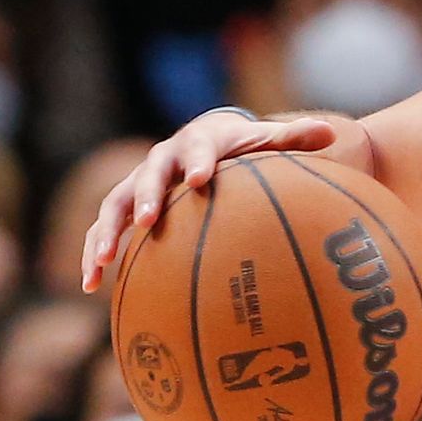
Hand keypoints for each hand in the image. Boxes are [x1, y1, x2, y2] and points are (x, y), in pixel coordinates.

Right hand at [80, 110, 336, 292]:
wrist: (204, 139)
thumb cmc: (240, 146)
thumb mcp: (266, 139)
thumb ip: (294, 139)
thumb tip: (331, 134)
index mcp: (197, 142)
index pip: (198, 150)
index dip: (198, 163)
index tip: (201, 179)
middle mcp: (161, 160)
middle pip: (148, 176)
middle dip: (146, 197)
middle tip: (147, 221)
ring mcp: (138, 183)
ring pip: (114, 206)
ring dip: (106, 232)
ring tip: (100, 262)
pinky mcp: (124, 206)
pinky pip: (103, 229)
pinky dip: (94, 253)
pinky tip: (90, 286)